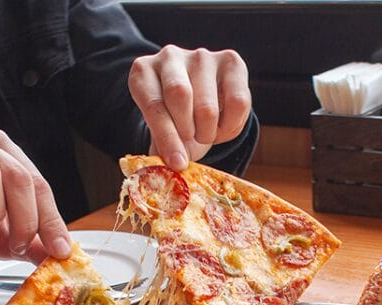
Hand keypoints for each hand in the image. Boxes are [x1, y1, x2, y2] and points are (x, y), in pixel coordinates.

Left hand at [128, 45, 250, 170]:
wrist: (197, 101)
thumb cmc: (174, 119)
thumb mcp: (161, 131)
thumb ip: (162, 148)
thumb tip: (167, 172)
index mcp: (142, 72)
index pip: (154, 105)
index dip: (167, 138)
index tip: (178, 164)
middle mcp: (169, 56)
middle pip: (180, 96)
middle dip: (188, 131)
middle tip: (192, 142)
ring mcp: (201, 56)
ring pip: (209, 106)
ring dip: (209, 132)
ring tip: (205, 134)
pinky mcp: (231, 61)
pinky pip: (238, 102)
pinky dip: (232, 126)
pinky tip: (222, 126)